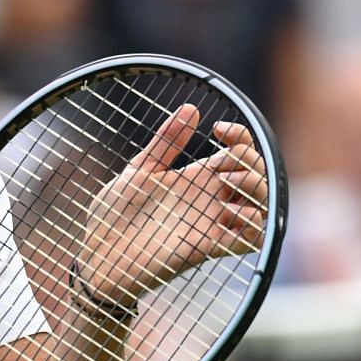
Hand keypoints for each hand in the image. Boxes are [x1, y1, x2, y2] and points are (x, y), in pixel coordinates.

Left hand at [79, 107, 266, 302]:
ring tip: (227, 184)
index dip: (239, 137)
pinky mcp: (206, 248)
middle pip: (257, 176)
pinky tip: (234, 212)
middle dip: (249, 161)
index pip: (238, 153)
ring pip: (261, 206)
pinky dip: (253, 225)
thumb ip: (165, 142)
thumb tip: (191, 107)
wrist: (99, 253)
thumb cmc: (116, 214)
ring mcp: (212, 224)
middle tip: (220, 163)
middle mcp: (210, 200)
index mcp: (197, 179)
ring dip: (256, 189)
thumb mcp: (140, 170)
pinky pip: (248, 240)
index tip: (218, 129)